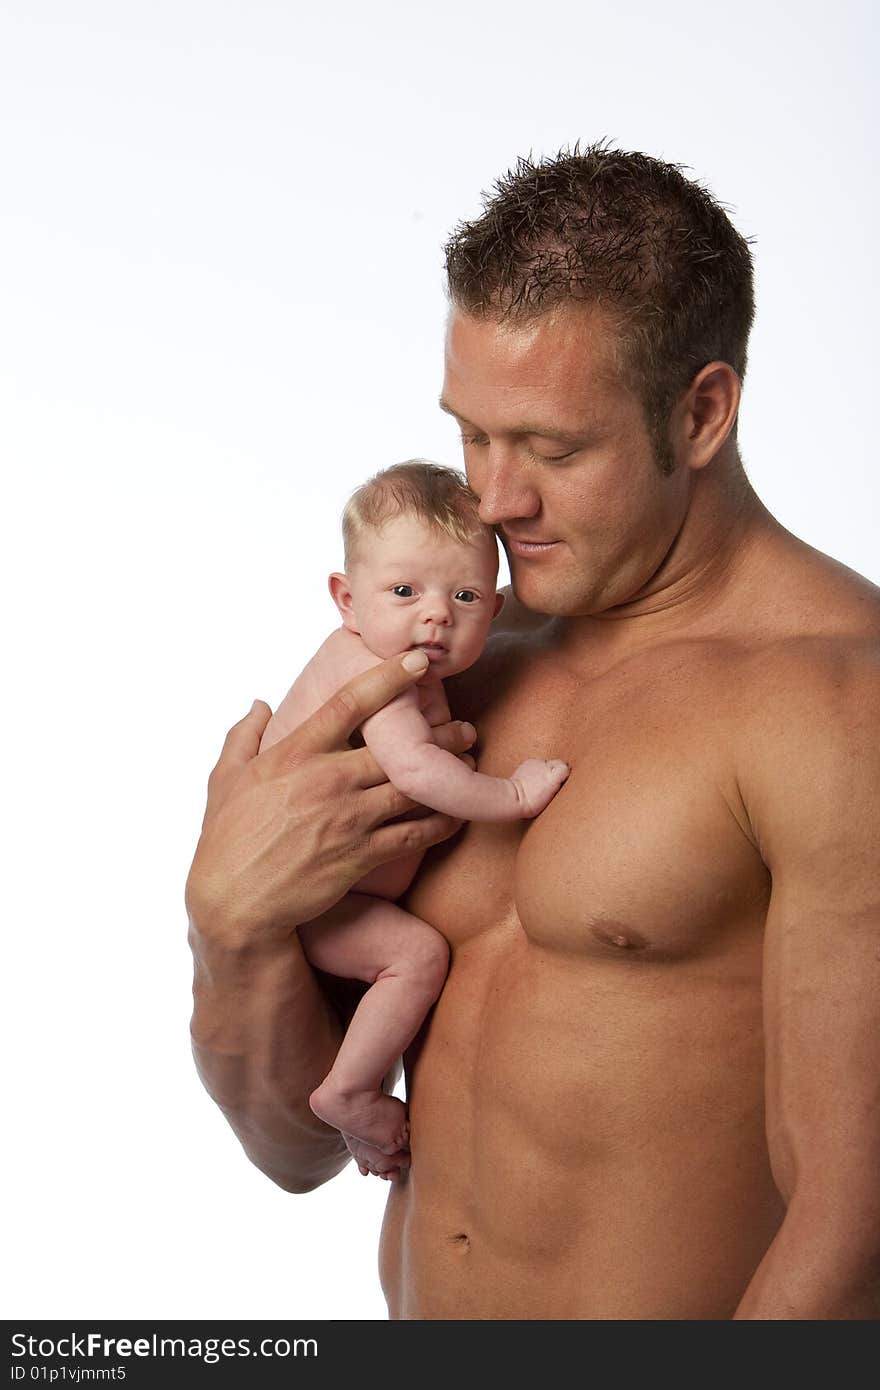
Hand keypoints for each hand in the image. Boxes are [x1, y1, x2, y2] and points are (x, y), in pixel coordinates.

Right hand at [185, 652, 475, 946]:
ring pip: (413, 787)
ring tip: (469, 765)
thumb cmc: (226, 839)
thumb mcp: (224, 779)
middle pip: (397, 747)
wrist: (235, 902)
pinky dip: (440, 822)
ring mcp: (348, 818)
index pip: (349, 703)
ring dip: (446, 775)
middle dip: (437, 735)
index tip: (416, 660)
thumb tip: (259, 704)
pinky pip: (413, 834)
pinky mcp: (361, 854)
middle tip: (463, 727)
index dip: (388, 677)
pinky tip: (456, 814)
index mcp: (296, 753)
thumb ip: (243, 736)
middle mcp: (327, 780)